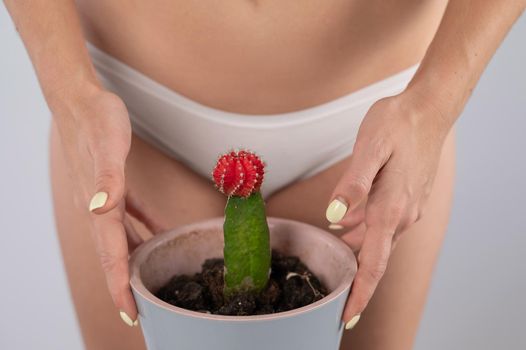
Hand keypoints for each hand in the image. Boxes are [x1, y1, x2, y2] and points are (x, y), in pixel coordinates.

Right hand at [52, 84, 163, 325]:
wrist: (81, 100)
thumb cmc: (96, 120)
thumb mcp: (107, 146)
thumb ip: (106, 180)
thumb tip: (99, 210)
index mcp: (99, 207)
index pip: (111, 256)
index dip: (120, 287)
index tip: (130, 314)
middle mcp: (100, 208)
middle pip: (114, 257)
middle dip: (126, 286)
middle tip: (141, 311)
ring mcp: (105, 199)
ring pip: (122, 241)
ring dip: (133, 263)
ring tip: (148, 283)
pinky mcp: (114, 187)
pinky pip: (131, 217)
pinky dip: (145, 231)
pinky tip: (159, 236)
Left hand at [325, 92, 451, 328]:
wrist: (428, 109)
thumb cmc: (396, 124)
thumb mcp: (368, 149)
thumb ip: (352, 185)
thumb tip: (334, 217)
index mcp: (389, 209)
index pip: (372, 263)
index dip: (359, 294)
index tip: (347, 318)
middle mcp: (400, 216)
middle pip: (375, 259)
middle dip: (355, 281)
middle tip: (334, 298)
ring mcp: (406, 208)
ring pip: (377, 241)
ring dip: (356, 254)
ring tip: (335, 263)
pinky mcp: (406, 198)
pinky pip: (382, 225)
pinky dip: (363, 233)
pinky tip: (346, 228)